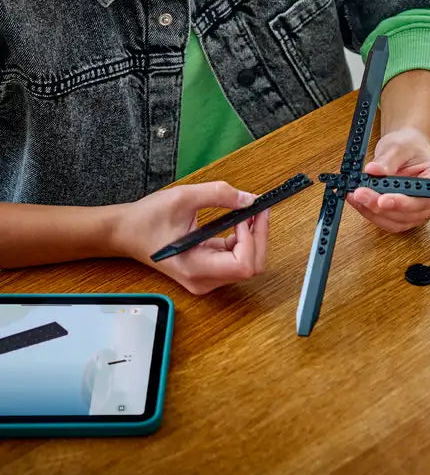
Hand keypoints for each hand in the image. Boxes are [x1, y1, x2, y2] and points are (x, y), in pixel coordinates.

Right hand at [112, 181, 269, 294]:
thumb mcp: (183, 197)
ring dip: (254, 238)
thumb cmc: (147, 218)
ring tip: (250, 213)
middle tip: (259, 210)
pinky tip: (240, 221)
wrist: (124, 232)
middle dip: (259, 237)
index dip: (251, 239)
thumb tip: (250, 199)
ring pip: (247, 264)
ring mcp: (205, 279)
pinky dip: (244, 241)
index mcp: (195, 267)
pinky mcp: (207, 272)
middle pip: (251, 267)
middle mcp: (202, 280)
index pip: (243, 265)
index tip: (246, 215)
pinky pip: (236, 260)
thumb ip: (219, 194)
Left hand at [346, 127, 429, 232]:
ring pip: (396, 222)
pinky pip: (388, 222)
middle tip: (360, 193)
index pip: (423, 199)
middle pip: (408, 214)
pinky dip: (371, 214)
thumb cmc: (408, 146)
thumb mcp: (398, 146)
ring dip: (373, 212)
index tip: (382, 200)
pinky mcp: (406, 217)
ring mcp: (421, 212)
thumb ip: (387, 160)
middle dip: (380, 207)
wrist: (406, 150)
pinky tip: (359, 202)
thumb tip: (373, 170)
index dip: (402, 203)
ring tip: (355, 195)